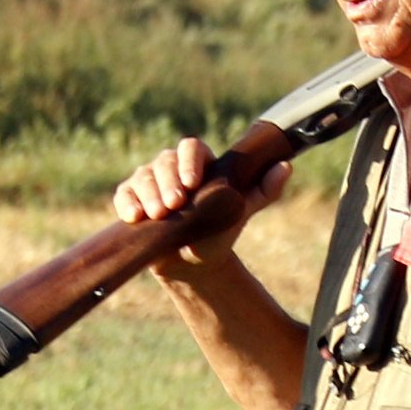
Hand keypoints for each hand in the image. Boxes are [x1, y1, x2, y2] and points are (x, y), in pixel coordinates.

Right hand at [113, 134, 286, 260]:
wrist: (194, 262)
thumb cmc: (219, 230)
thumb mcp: (242, 211)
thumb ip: (263, 189)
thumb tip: (286, 166)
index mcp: (199, 162)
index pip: (191, 148)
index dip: (189, 161)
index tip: (193, 182)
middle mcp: (171, 167)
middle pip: (164, 162)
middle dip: (168, 182)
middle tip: (175, 205)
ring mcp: (148, 182)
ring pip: (143, 177)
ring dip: (148, 194)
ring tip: (158, 215)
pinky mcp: (131, 200)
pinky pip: (124, 195)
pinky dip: (127, 203)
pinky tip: (134, 217)